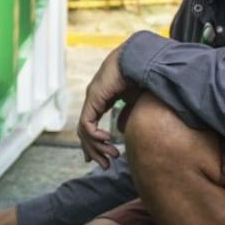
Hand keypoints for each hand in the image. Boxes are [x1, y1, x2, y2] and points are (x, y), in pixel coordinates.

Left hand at [77, 45, 137, 168]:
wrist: (140, 59)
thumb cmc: (140, 76)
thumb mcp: (135, 101)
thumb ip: (127, 115)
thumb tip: (119, 130)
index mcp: (100, 99)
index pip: (89, 125)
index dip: (94, 143)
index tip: (102, 157)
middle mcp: (93, 100)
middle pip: (84, 133)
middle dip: (94, 151)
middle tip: (104, 165)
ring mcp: (91, 99)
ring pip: (84, 132)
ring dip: (96, 147)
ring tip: (111, 156)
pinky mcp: (93, 99)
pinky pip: (87, 124)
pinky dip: (95, 136)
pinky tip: (108, 140)